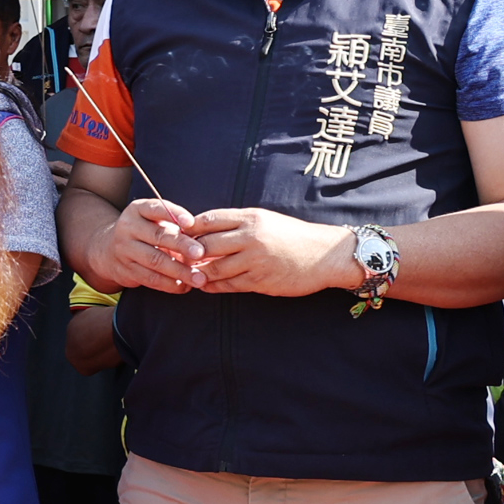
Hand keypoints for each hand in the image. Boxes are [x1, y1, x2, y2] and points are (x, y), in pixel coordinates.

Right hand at [88, 196, 206, 293]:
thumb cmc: (144, 233)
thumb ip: (174, 225)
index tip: (191, 222)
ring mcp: (124, 250)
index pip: (156, 208)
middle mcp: (128, 228)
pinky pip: (151, 279)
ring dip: (180, 271)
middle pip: (157, 236)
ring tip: (199, 278)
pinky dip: (170, 284)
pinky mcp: (126, 270)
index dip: (174, 214)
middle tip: (200, 253)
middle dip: (181, 245)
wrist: (109, 250)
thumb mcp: (153, 220)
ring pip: (155, 261)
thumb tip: (203, 241)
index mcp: (137, 210)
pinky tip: (185, 286)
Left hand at [180, 207, 356, 297]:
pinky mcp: (261, 280)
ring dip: (198, 272)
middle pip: (205, 244)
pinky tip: (206, 285)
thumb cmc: (293, 236)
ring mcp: (255, 260)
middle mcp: (251, 237)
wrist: (326, 255)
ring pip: (214, 268)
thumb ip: (236, 224)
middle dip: (188, 253)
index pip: (207, 220)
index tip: (177, 235)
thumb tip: (203, 230)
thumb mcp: (264, 220)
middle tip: (177, 258)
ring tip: (188, 274)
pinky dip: (214, 286)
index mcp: (250, 218)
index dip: (188, 229)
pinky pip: (229, 285)